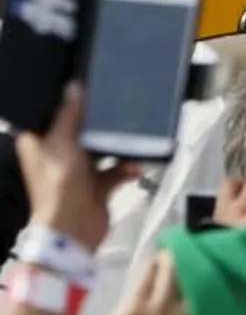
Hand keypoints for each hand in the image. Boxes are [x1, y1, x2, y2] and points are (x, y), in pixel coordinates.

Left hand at [13, 83, 142, 249]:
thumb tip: (74, 86)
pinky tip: (137, 166)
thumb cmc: (60, 183)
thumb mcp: (63, 142)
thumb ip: (70, 114)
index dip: (68, 104)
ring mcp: (77, 171)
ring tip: (134, 137)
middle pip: (79, 132)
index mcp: (38, 142)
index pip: (52, 116)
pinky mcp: (97, 186)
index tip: (88, 90)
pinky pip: (115, 170)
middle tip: (116, 108)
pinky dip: (126, 169)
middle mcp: (56, 155)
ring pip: (101, 150)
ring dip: (118, 148)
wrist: (75, 228)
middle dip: (98, 125)